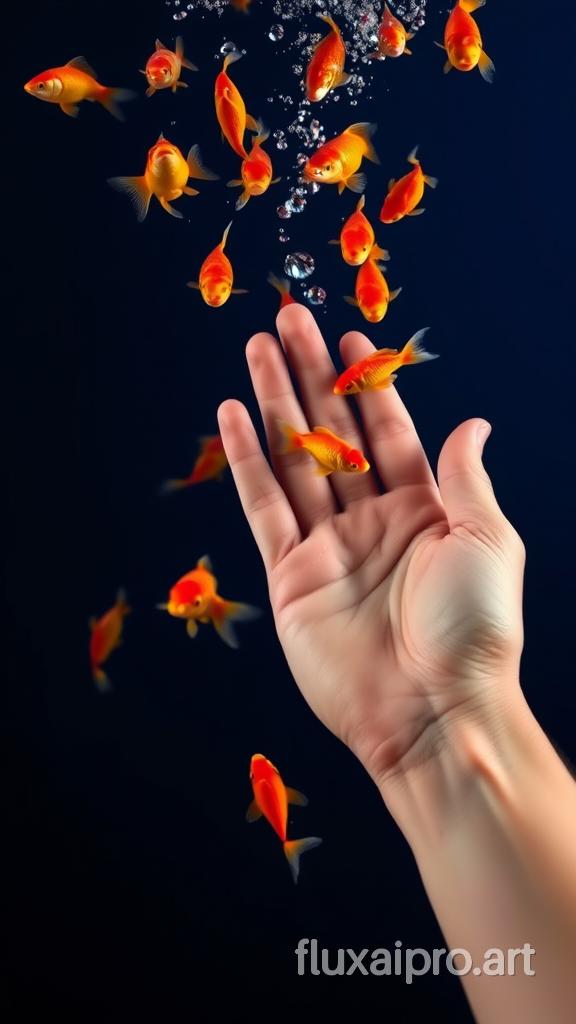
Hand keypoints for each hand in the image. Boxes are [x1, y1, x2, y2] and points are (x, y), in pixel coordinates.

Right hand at [218, 306, 525, 790]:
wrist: (432, 712)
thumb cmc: (474, 630)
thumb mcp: (487, 542)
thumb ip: (465, 479)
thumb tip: (473, 423)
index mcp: (424, 509)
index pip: (387, 431)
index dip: (367, 386)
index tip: (349, 341)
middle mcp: (371, 520)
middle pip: (332, 432)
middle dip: (310, 377)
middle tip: (288, 320)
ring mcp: (328, 546)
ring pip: (293, 458)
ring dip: (273, 403)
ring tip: (256, 349)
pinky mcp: (290, 576)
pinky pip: (263, 507)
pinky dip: (246, 461)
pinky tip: (232, 416)